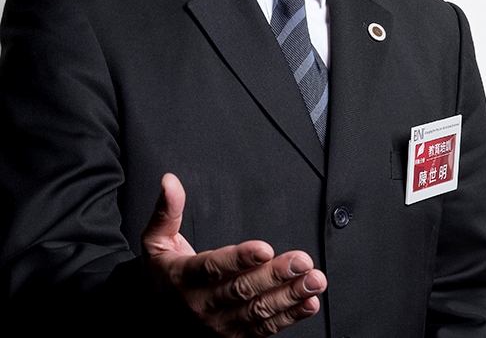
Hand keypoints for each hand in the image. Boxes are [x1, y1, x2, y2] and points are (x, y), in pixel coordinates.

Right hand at [141, 173, 326, 335]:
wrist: (156, 314)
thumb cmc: (162, 271)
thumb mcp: (155, 238)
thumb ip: (166, 210)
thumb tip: (169, 181)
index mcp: (184, 277)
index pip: (213, 267)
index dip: (239, 259)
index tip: (264, 248)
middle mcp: (202, 304)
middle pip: (242, 290)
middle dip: (275, 275)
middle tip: (302, 261)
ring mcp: (220, 324)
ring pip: (258, 311)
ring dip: (289, 296)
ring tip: (313, 280)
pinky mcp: (234, 335)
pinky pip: (264, 329)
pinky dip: (289, 317)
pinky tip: (308, 303)